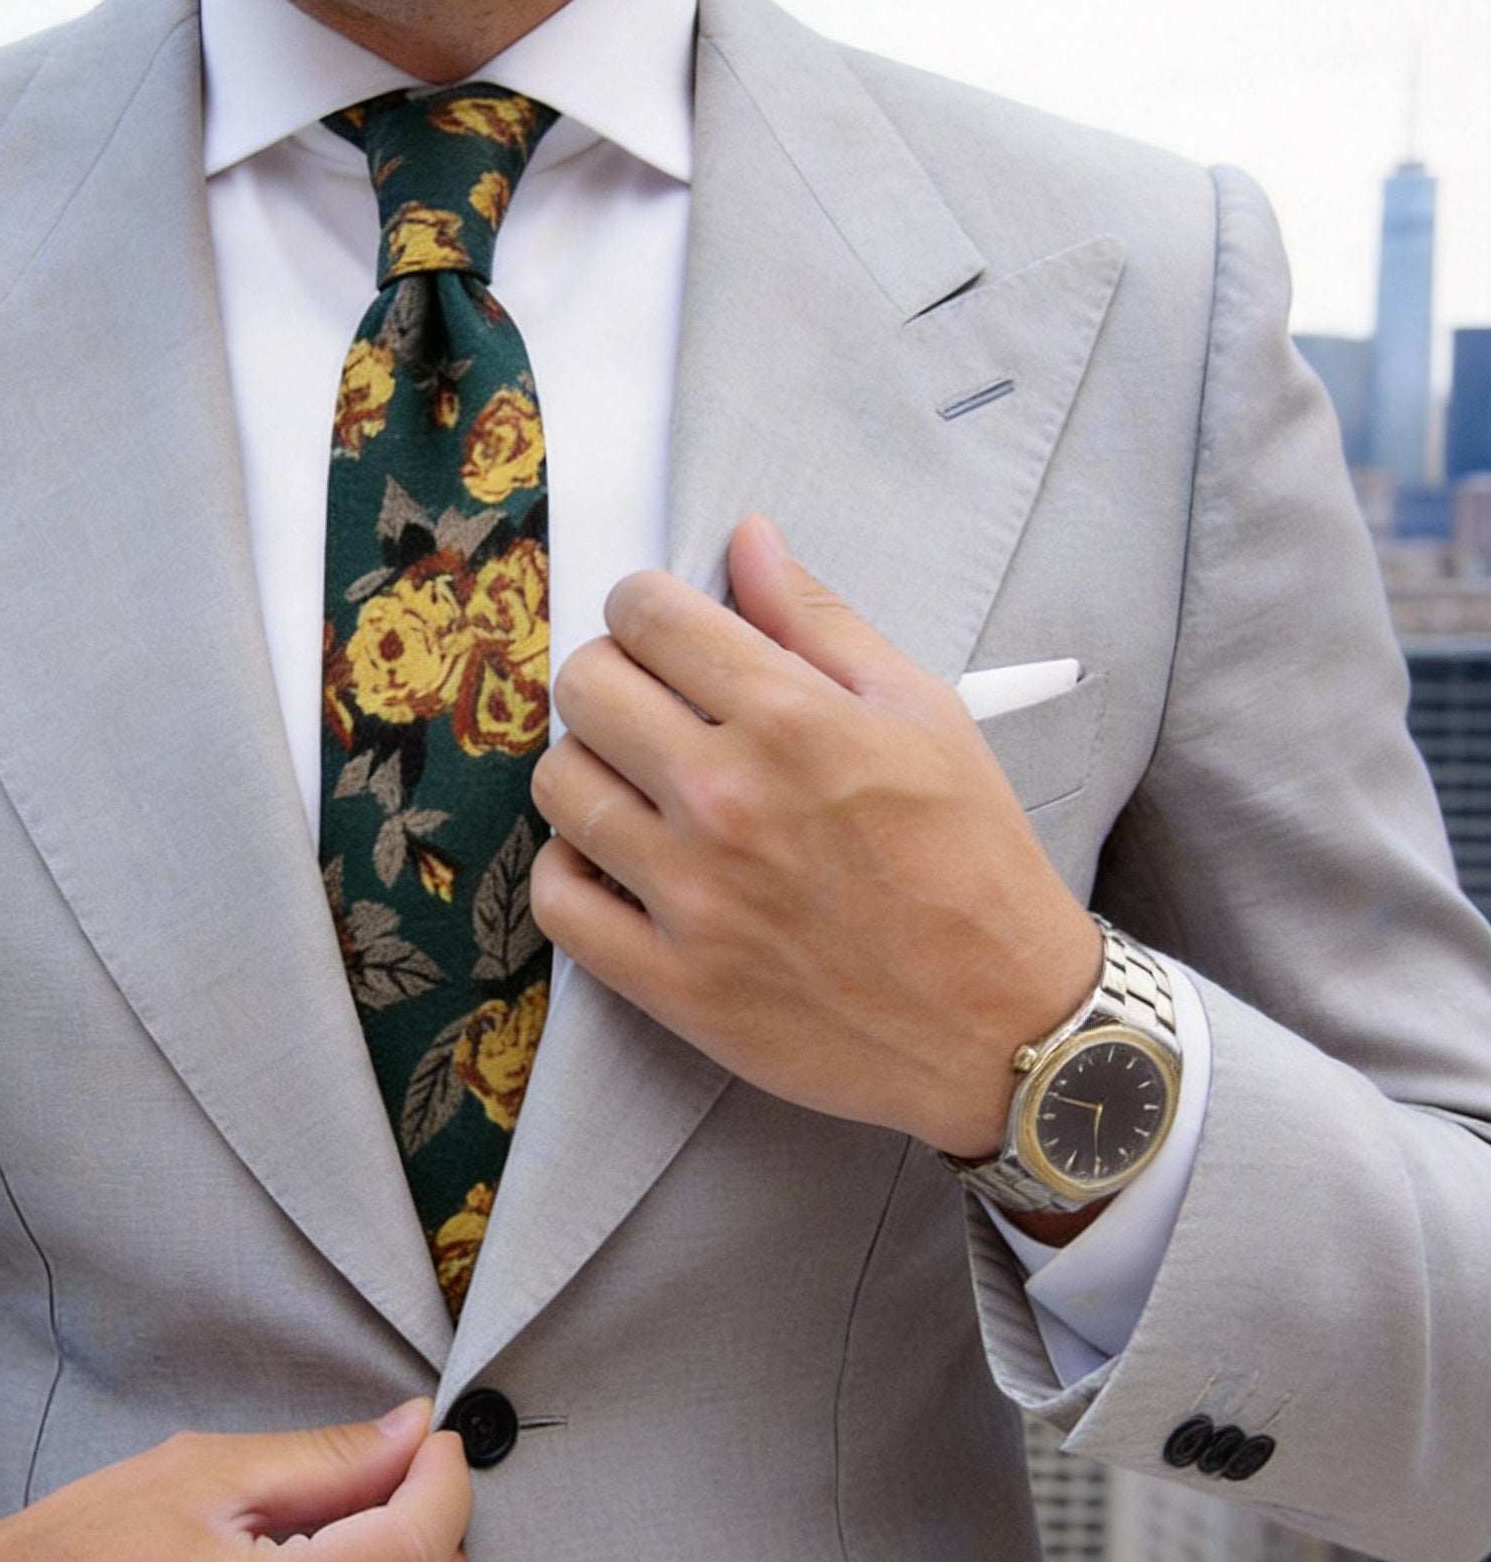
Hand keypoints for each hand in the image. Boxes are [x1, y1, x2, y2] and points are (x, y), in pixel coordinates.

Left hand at [530, 515, 1101, 1160]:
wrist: (1002, 1021)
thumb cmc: (972, 862)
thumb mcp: (924, 714)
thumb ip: (821, 622)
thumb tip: (748, 540)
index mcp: (791, 720)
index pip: (647, 615)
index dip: (643, 607)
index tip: (659, 631)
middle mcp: (727, 799)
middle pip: (584, 689)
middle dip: (608, 676)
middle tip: (645, 704)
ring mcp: (691, 896)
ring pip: (558, 786)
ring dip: (586, 768)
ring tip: (633, 784)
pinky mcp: (671, 982)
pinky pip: (558, 901)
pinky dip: (569, 870)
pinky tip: (612, 860)